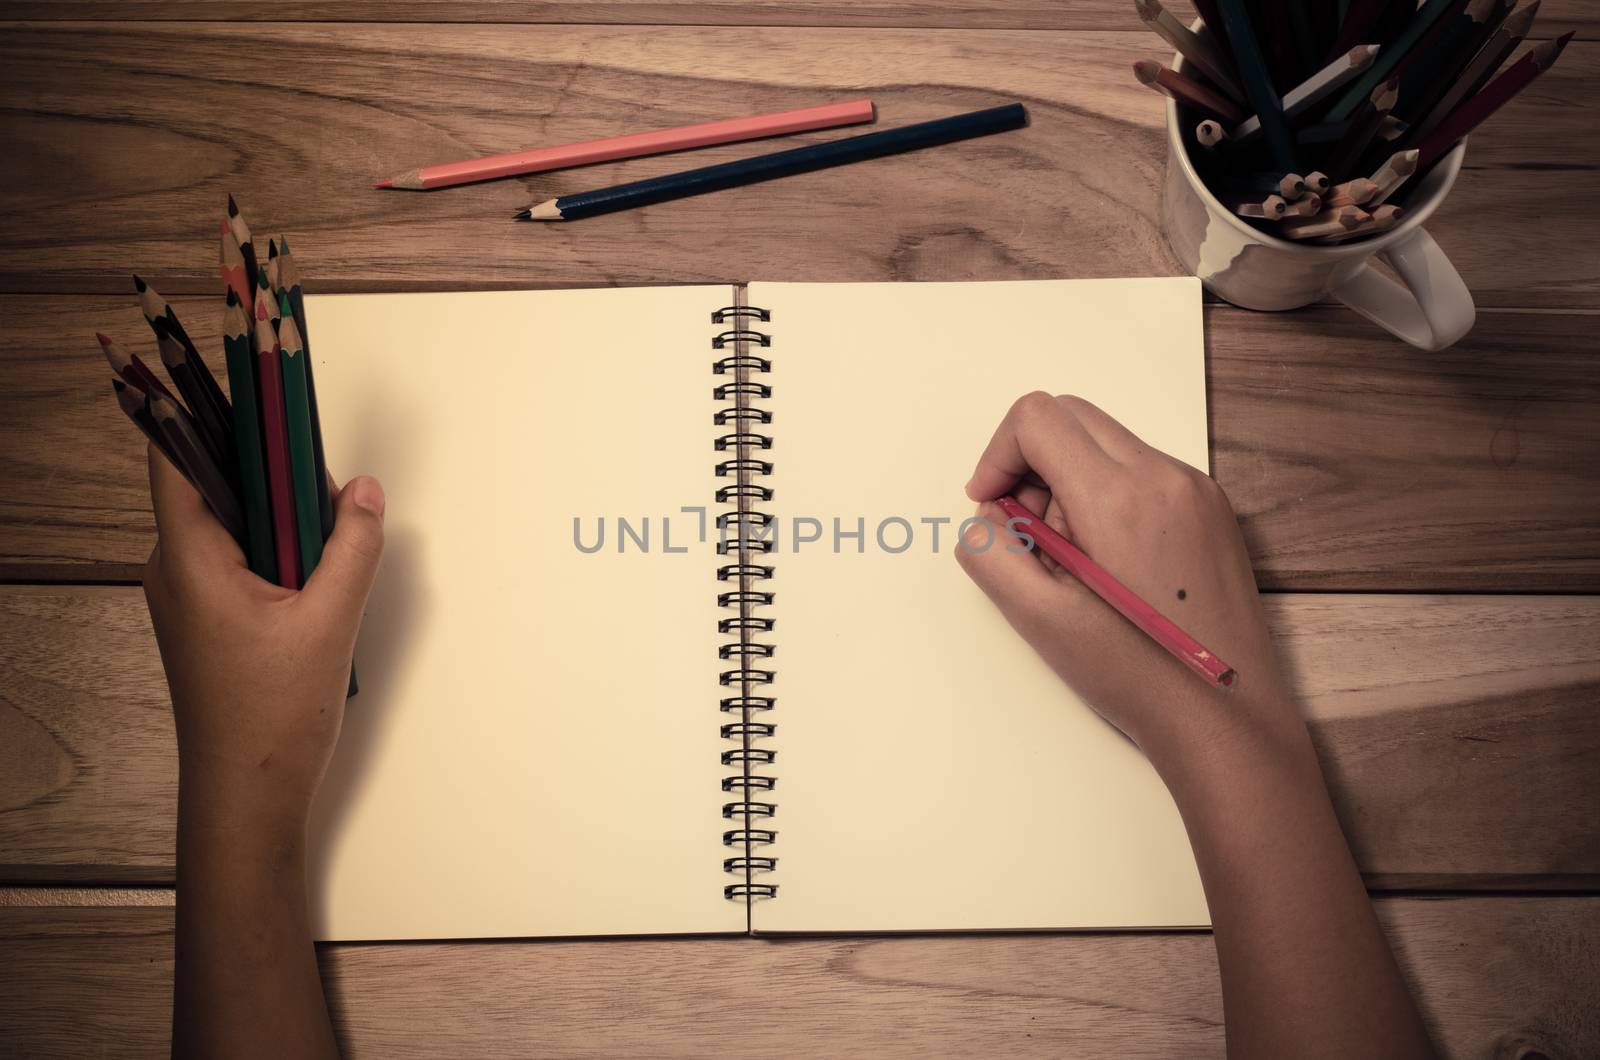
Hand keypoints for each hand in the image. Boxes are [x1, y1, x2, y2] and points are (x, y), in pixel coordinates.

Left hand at [143, 445, 385, 833]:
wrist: (247, 798)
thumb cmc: (271, 721)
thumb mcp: (329, 623)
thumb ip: (352, 547)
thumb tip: (363, 491)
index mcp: (189, 561)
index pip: (175, 455)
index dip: (203, 408)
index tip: (242, 380)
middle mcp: (176, 569)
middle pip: (215, 482)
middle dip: (272, 469)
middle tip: (323, 482)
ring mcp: (189, 594)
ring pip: (235, 521)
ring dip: (282, 516)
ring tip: (328, 538)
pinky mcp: (210, 616)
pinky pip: (241, 555)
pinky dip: (279, 548)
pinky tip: (318, 574)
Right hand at [957, 392, 1296, 767]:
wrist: (1226, 718)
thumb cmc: (1139, 675)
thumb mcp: (1038, 618)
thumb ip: (990, 551)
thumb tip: (988, 516)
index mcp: (1119, 496)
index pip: (1037, 418)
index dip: (997, 456)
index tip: (992, 507)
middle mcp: (1165, 477)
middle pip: (1072, 417)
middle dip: (1031, 465)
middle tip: (1028, 536)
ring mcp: (1196, 491)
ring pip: (1107, 446)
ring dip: (1069, 485)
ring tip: (1073, 563)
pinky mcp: (1212, 511)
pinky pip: (1142, 474)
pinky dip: (1108, 500)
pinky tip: (1109, 567)